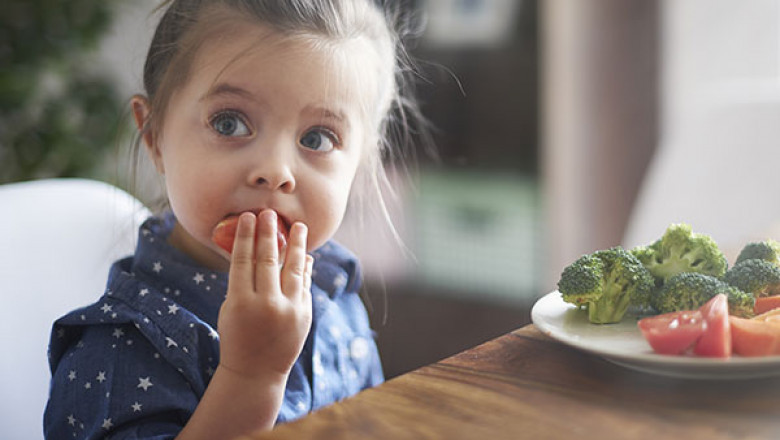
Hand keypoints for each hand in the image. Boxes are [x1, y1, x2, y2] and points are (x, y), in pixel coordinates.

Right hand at [216, 210, 312, 379]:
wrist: (256, 371)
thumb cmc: (237, 336)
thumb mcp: (231, 309)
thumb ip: (243, 282)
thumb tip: (258, 250)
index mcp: (240, 302)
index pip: (243, 261)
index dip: (246, 236)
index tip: (248, 217)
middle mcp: (265, 305)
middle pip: (268, 260)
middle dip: (269, 233)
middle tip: (269, 213)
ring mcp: (288, 310)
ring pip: (294, 269)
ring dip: (297, 245)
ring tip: (299, 226)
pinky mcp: (304, 315)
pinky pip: (304, 285)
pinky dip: (305, 269)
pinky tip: (305, 254)